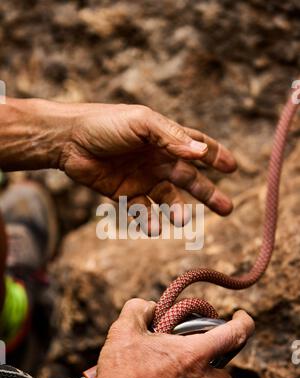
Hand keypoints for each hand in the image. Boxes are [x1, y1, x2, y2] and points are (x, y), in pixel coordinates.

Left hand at [57, 103, 236, 226]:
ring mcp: (141, 178)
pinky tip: (154, 227)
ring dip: (178, 211)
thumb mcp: (141, 123)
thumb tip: (201, 153)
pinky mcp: (124, 194)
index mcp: (163, 139)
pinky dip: (149, 220)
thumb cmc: (105, 124)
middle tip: (227, 209)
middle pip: (189, 179)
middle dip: (208, 193)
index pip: (196, 147)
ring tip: (181, 220)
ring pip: (168, 199)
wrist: (68, 140)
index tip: (233, 168)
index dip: (215, 156)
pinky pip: (142, 211)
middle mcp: (156, 159)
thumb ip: (171, 137)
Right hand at [88, 299, 253, 377]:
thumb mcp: (124, 330)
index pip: (235, 335)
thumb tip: (148, 308)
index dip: (244, 323)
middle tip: (192, 362)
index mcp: (193, 356)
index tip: (241, 318)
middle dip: (214, 369)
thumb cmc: (120, 373)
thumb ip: (139, 309)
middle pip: (225, 377)